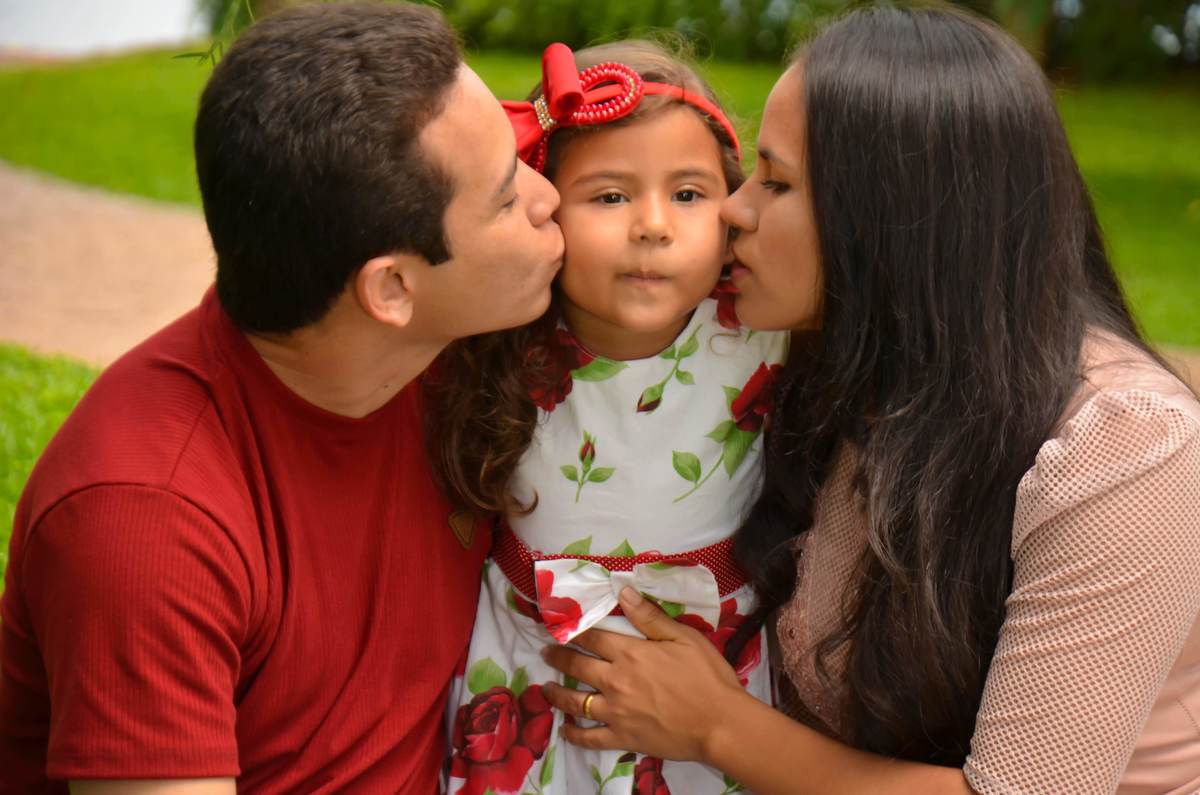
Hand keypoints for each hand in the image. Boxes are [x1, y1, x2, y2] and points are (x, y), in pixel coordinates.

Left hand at [540, 587, 746, 761]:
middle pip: (578, 666)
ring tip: (546, 689)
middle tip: (546, 652)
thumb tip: (623, 592)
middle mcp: (616, 681)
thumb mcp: (684, 637)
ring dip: (557, 694)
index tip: (559, 626)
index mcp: (631, 653)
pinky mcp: (622, 737)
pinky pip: (590, 737)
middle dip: (558, 657)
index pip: (593, 638)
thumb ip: (650, 617)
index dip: (574, 630)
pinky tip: (566, 729)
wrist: (720, 723)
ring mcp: (616, 711)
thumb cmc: (707, 677)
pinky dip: (575, 734)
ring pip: (576, 701)